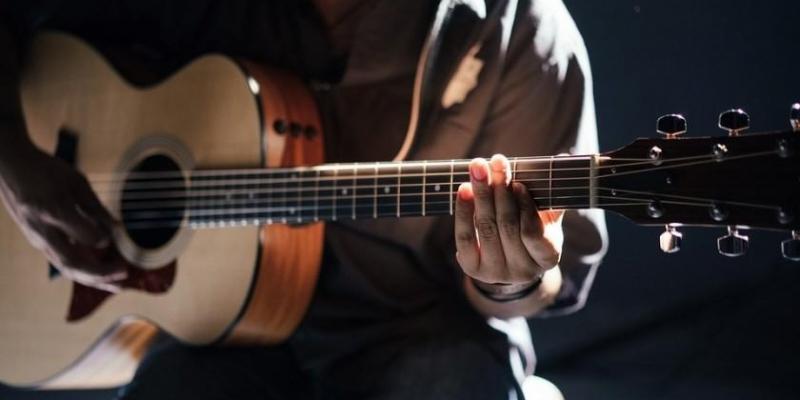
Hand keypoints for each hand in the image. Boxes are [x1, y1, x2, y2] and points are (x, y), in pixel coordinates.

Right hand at [0, 138, 125, 291]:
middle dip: (100, 274)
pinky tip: (102, 275)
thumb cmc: (46, 170)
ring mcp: (38, 239)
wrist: (10, 168)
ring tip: (117, 285)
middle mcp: (43, 231)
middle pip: (72, 263)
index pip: (83, 236)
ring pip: (67, 268)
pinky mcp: (38, 242)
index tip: (116, 237)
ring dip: (94, 279)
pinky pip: (62, 262)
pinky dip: (84, 271)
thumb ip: (96, 207)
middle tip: (124, 274)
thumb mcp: (76, 182)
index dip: (103, 240)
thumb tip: (116, 229)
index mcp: (54, 211)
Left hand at [454, 154, 563, 284]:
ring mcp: (496, 272)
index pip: (533, 233)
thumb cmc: (531, 230)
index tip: (518, 184)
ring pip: (486, 229)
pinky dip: (464, 211)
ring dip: (481, 195)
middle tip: (495, 162)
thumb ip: (552, 192)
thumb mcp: (546, 216)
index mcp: (547, 258)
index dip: (525, 208)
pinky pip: (465, 237)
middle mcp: (523, 271)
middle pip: (507, 227)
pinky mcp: (472, 268)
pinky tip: (464, 189)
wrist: (508, 260)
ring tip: (478, 168)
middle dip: (500, 191)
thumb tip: (563, 157)